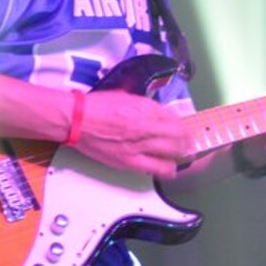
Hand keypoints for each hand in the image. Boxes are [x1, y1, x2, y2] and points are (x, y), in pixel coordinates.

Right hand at [72, 90, 191, 179]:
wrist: (77, 120)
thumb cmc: (98, 105)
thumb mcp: (126, 96)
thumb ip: (145, 105)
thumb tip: (160, 113)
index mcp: (144, 109)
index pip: (174, 118)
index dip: (181, 123)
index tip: (182, 126)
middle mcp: (145, 127)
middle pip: (179, 136)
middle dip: (187, 139)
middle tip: (188, 141)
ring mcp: (138, 146)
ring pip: (173, 153)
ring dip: (181, 153)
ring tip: (182, 154)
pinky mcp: (129, 162)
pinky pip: (156, 169)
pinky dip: (167, 169)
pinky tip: (169, 168)